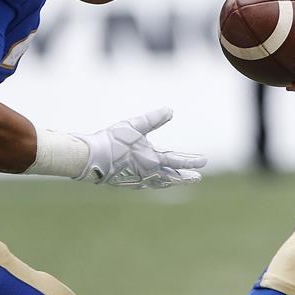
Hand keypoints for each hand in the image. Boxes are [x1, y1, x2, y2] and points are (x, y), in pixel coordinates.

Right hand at [72, 107, 205, 187]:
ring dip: (171, 181)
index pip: (177, 162)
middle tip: (197, 178)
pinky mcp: (127, 182)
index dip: (191, 161)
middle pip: (171, 177)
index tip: (204, 162)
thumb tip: (170, 110)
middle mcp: (148, 174)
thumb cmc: (112, 140)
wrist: (89, 158)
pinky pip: (147, 184)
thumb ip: (153, 119)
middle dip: (185, 177)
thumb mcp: (135, 125)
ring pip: (159, 183)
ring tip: (178, 181)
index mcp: (152, 161)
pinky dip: (156, 183)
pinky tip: (154, 181)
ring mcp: (137, 180)